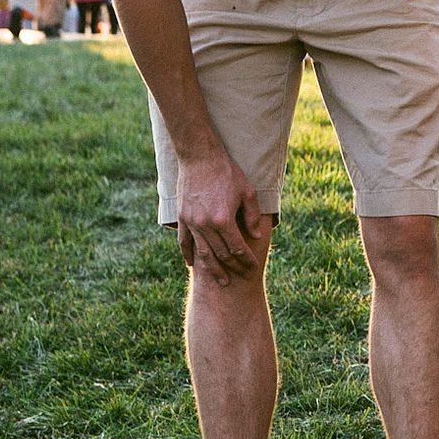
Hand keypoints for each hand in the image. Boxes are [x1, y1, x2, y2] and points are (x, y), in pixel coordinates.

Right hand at [175, 152, 270, 285]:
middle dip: (233, 268)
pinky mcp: (182, 218)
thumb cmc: (228, 172)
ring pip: (202, 253)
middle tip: (241, 278)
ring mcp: (191, 222)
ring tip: (221, 281)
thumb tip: (256, 236)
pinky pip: (184, 242)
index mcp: (224, 219)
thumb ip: (252, 216)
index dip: (247, 260)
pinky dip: (188, 255)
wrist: (199, 157)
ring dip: (212, 269)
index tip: (253, 268)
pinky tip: (192, 265)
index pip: (238, 248)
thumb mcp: (248, 192)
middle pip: (221, 254)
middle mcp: (206, 224)